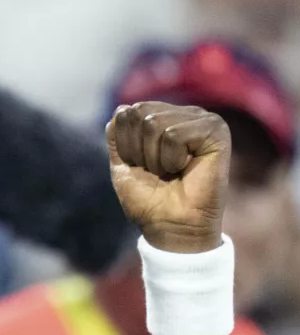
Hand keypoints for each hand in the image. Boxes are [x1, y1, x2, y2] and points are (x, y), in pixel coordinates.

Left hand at [107, 102, 230, 252]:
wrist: (170, 226)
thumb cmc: (149, 198)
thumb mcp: (122, 163)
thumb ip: (117, 134)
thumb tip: (121, 108)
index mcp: (163, 117)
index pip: (126, 112)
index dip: (125, 145)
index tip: (141, 166)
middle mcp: (184, 114)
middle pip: (139, 113)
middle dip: (138, 149)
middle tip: (157, 171)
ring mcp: (202, 120)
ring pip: (153, 123)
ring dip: (154, 157)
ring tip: (172, 171)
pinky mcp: (216, 131)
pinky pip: (174, 135)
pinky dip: (172, 158)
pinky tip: (186, 169)